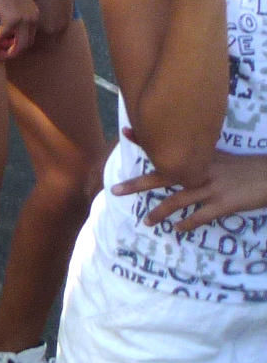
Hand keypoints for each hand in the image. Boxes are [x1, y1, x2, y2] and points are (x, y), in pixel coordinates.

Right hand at [0, 0, 39, 60]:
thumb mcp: (16, 0)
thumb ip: (16, 12)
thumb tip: (6, 21)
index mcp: (35, 14)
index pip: (30, 36)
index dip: (19, 43)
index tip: (7, 45)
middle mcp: (32, 20)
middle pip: (26, 43)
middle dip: (14, 51)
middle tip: (3, 54)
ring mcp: (22, 21)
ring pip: (17, 46)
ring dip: (7, 53)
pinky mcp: (9, 21)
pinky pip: (0, 37)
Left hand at [113, 144, 266, 233]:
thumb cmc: (246, 168)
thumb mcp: (221, 158)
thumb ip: (201, 159)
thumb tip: (183, 162)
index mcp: (199, 158)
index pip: (167, 147)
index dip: (145, 140)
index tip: (124, 133)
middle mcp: (200, 171)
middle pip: (163, 176)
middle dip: (138, 184)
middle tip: (116, 190)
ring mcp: (212, 187)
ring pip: (178, 200)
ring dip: (160, 212)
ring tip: (146, 222)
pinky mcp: (225, 204)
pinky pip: (201, 216)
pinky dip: (188, 224)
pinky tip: (178, 230)